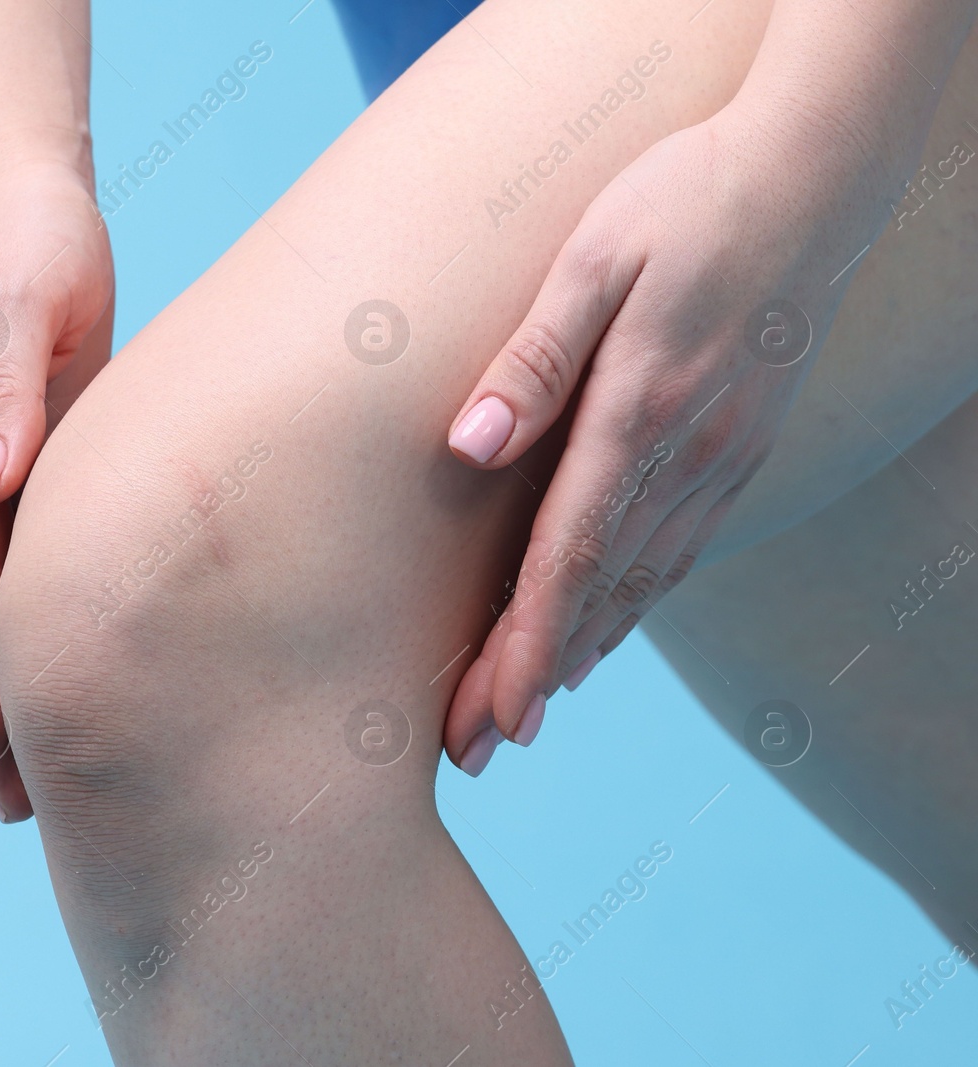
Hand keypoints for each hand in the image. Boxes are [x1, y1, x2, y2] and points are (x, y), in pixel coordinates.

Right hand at [0, 162, 112, 817]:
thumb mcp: (14, 303)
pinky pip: (63, 559)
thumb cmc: (26, 246)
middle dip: (4, 703)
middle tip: (21, 806)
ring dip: (37, 675)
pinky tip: (100, 661)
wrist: (28, 207)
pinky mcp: (60, 463)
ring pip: (26, 596)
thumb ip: (0, 392)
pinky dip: (70, 618)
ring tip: (53, 765)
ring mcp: (19, 476)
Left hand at [442, 101, 884, 773]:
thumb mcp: (595, 257)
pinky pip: (677, 551)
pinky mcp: (740, 450)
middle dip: (533, 677)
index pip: (570, 553)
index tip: (492, 715)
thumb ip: (535, 358)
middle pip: (597, 590)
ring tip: (523, 717)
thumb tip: (469, 447)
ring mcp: (723, 459)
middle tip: (475, 749)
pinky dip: (630, 607)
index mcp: (642, 409)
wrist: (812, 175)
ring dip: (578, 656)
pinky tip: (599, 637)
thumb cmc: (686, 198)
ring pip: (641, 584)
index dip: (527, 643)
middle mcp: (689, 454)